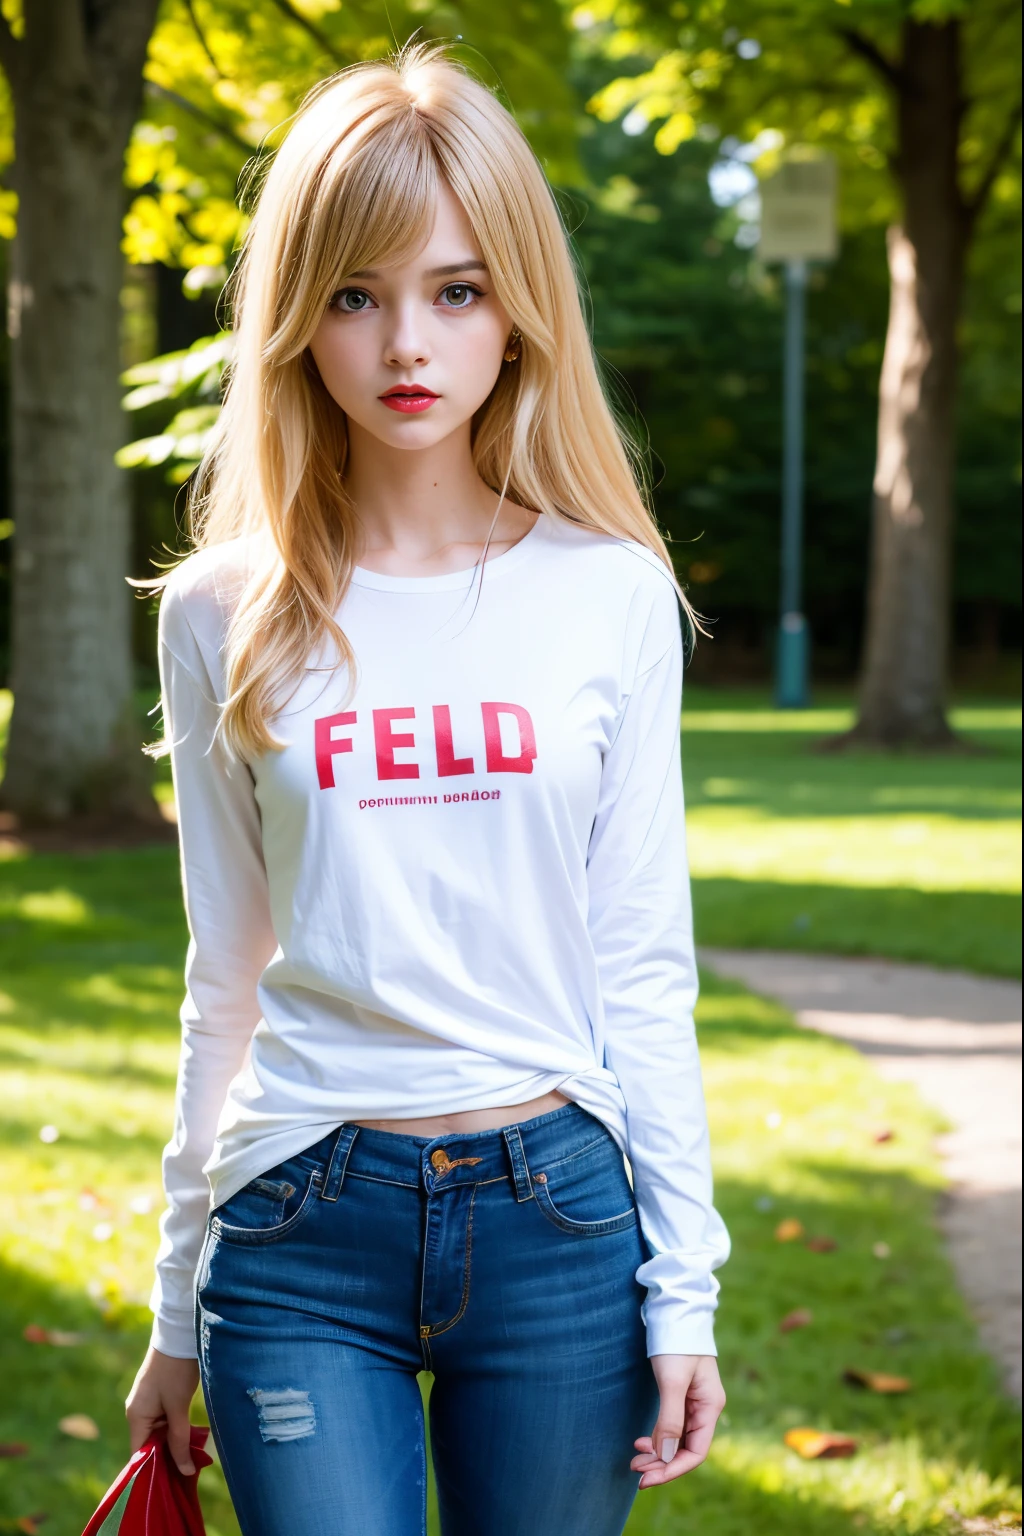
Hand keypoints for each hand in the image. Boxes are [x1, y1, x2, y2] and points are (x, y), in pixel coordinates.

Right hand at [125, 1346, 201, 1475]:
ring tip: (192, 1461)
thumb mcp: (178, 1408)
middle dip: (166, 1460)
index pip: (139, 1455)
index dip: (152, 1471)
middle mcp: (137, 1413)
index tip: (168, 1486)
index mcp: (136, 1417)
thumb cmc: (176, 1371)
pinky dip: (175, 1432)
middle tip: (187, 1475)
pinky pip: (164, 1423)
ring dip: (173, 1445)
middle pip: (149, 1446)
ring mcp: (147, 1405)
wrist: (180, 1335)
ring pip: (158, 1435)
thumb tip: (183, 1470)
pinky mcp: (158, 1398)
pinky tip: (190, 1440)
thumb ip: (179, 1440)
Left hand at [632, 1354, 725, 1488]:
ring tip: (634, 1460)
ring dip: (657, 1453)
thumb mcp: (672, 1381)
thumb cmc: (676, 1343)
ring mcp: (693, 1403)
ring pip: (676, 1440)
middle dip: (662, 1464)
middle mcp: (704, 1408)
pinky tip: (642, 1442)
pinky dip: (657, 1438)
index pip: (696, 1452)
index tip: (648, 1478)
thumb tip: (665, 1456)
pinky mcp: (681, 1396)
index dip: (673, 1469)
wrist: (674, 1312)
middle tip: (635, 1472)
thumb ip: (670, 1419)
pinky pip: (671, 1427)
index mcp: (710, 1407)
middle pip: (685, 1449)